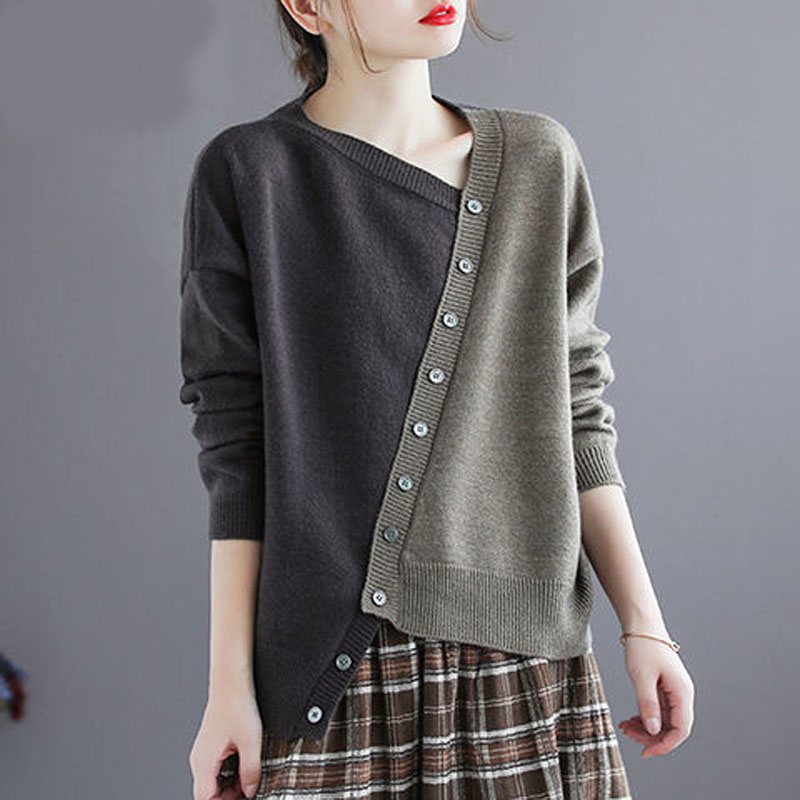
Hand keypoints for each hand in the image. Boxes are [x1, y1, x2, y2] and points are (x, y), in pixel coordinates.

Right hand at [189, 682, 262, 799]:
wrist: (232, 681)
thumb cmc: (237, 705)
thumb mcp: (251, 741)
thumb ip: (250, 771)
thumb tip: (250, 791)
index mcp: (203, 762)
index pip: (206, 798)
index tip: (242, 799)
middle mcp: (200, 758)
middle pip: (208, 792)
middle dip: (227, 796)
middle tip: (249, 791)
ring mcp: (204, 751)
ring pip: (213, 780)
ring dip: (229, 785)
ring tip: (250, 779)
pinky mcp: (211, 744)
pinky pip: (216, 767)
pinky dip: (229, 772)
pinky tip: (245, 765)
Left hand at [618, 634, 694, 757]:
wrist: (642, 624)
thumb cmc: (643, 646)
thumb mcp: (641, 676)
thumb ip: (647, 704)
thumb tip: (652, 731)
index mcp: (682, 692)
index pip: (680, 730)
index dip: (664, 745)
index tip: (644, 752)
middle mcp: (682, 694)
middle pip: (672, 728)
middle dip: (650, 736)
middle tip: (626, 734)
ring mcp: (674, 691)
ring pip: (664, 720)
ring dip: (646, 727)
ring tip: (624, 727)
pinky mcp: (665, 688)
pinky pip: (659, 710)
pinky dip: (645, 716)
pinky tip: (630, 719)